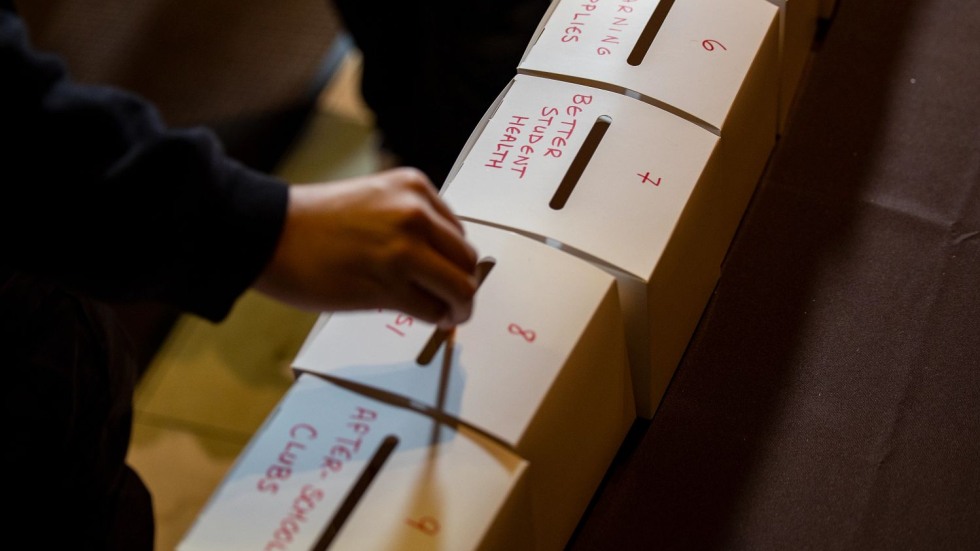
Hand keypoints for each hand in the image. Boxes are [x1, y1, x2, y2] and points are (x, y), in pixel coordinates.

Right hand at [254, 167, 478, 328]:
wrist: (269, 233)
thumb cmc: (313, 222)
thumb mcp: (375, 200)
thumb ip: (410, 222)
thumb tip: (439, 262)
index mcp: (414, 188)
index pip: (458, 234)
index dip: (455, 261)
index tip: (446, 275)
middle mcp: (415, 214)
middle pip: (467, 262)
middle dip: (464, 286)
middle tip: (454, 302)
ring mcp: (403, 250)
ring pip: (460, 289)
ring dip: (458, 308)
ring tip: (448, 316)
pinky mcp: (388, 285)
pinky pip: (432, 310)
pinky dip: (436, 320)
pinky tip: (428, 320)